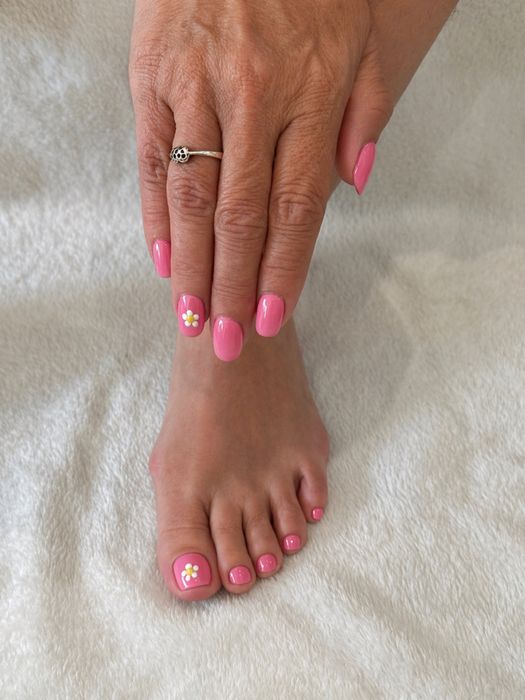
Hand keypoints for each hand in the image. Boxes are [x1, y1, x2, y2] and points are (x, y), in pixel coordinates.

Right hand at [129, 0, 372, 359]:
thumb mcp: (359, 41)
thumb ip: (365, 113)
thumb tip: (359, 183)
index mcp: (309, 95)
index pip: (296, 205)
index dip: (284, 269)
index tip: (271, 318)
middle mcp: (252, 97)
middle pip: (242, 215)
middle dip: (234, 286)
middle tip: (227, 341)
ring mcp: (197, 87)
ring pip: (193, 196)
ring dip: (192, 266)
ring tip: (191, 317)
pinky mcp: (153, 77)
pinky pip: (152, 159)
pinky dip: (156, 215)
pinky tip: (162, 260)